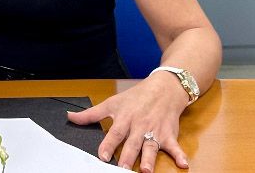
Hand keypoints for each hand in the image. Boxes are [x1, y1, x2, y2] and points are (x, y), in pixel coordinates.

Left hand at [67, 75, 189, 171]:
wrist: (162, 89)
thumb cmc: (135, 97)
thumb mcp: (112, 103)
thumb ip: (91, 114)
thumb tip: (70, 117)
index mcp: (124, 119)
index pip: (115, 133)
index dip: (108, 144)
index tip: (103, 156)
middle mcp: (139, 126)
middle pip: (132, 143)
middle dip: (127, 156)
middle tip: (122, 169)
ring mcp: (154, 131)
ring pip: (151, 147)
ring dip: (149, 159)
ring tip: (145, 170)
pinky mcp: (169, 134)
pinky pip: (175, 146)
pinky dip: (180, 155)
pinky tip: (183, 164)